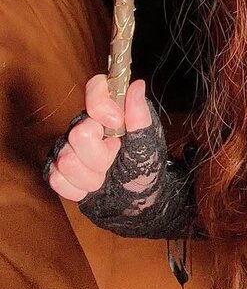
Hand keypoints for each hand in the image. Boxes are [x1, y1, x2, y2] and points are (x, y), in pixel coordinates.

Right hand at [44, 74, 151, 201]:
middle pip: (78, 134)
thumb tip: (136, 85)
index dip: (101, 105)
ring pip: (66, 160)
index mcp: (109, 113)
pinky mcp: (58, 171)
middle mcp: (85, 125)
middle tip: (113, 161)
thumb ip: (140, 115)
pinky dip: (78, 189)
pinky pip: (56, 179)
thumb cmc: (145, 170)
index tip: (116, 122)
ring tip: (104, 177)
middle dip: (100, 157)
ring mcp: (68, 148)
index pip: (95, 88)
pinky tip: (90, 188)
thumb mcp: (149, 143)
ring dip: (91, 177)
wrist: (136, 203)